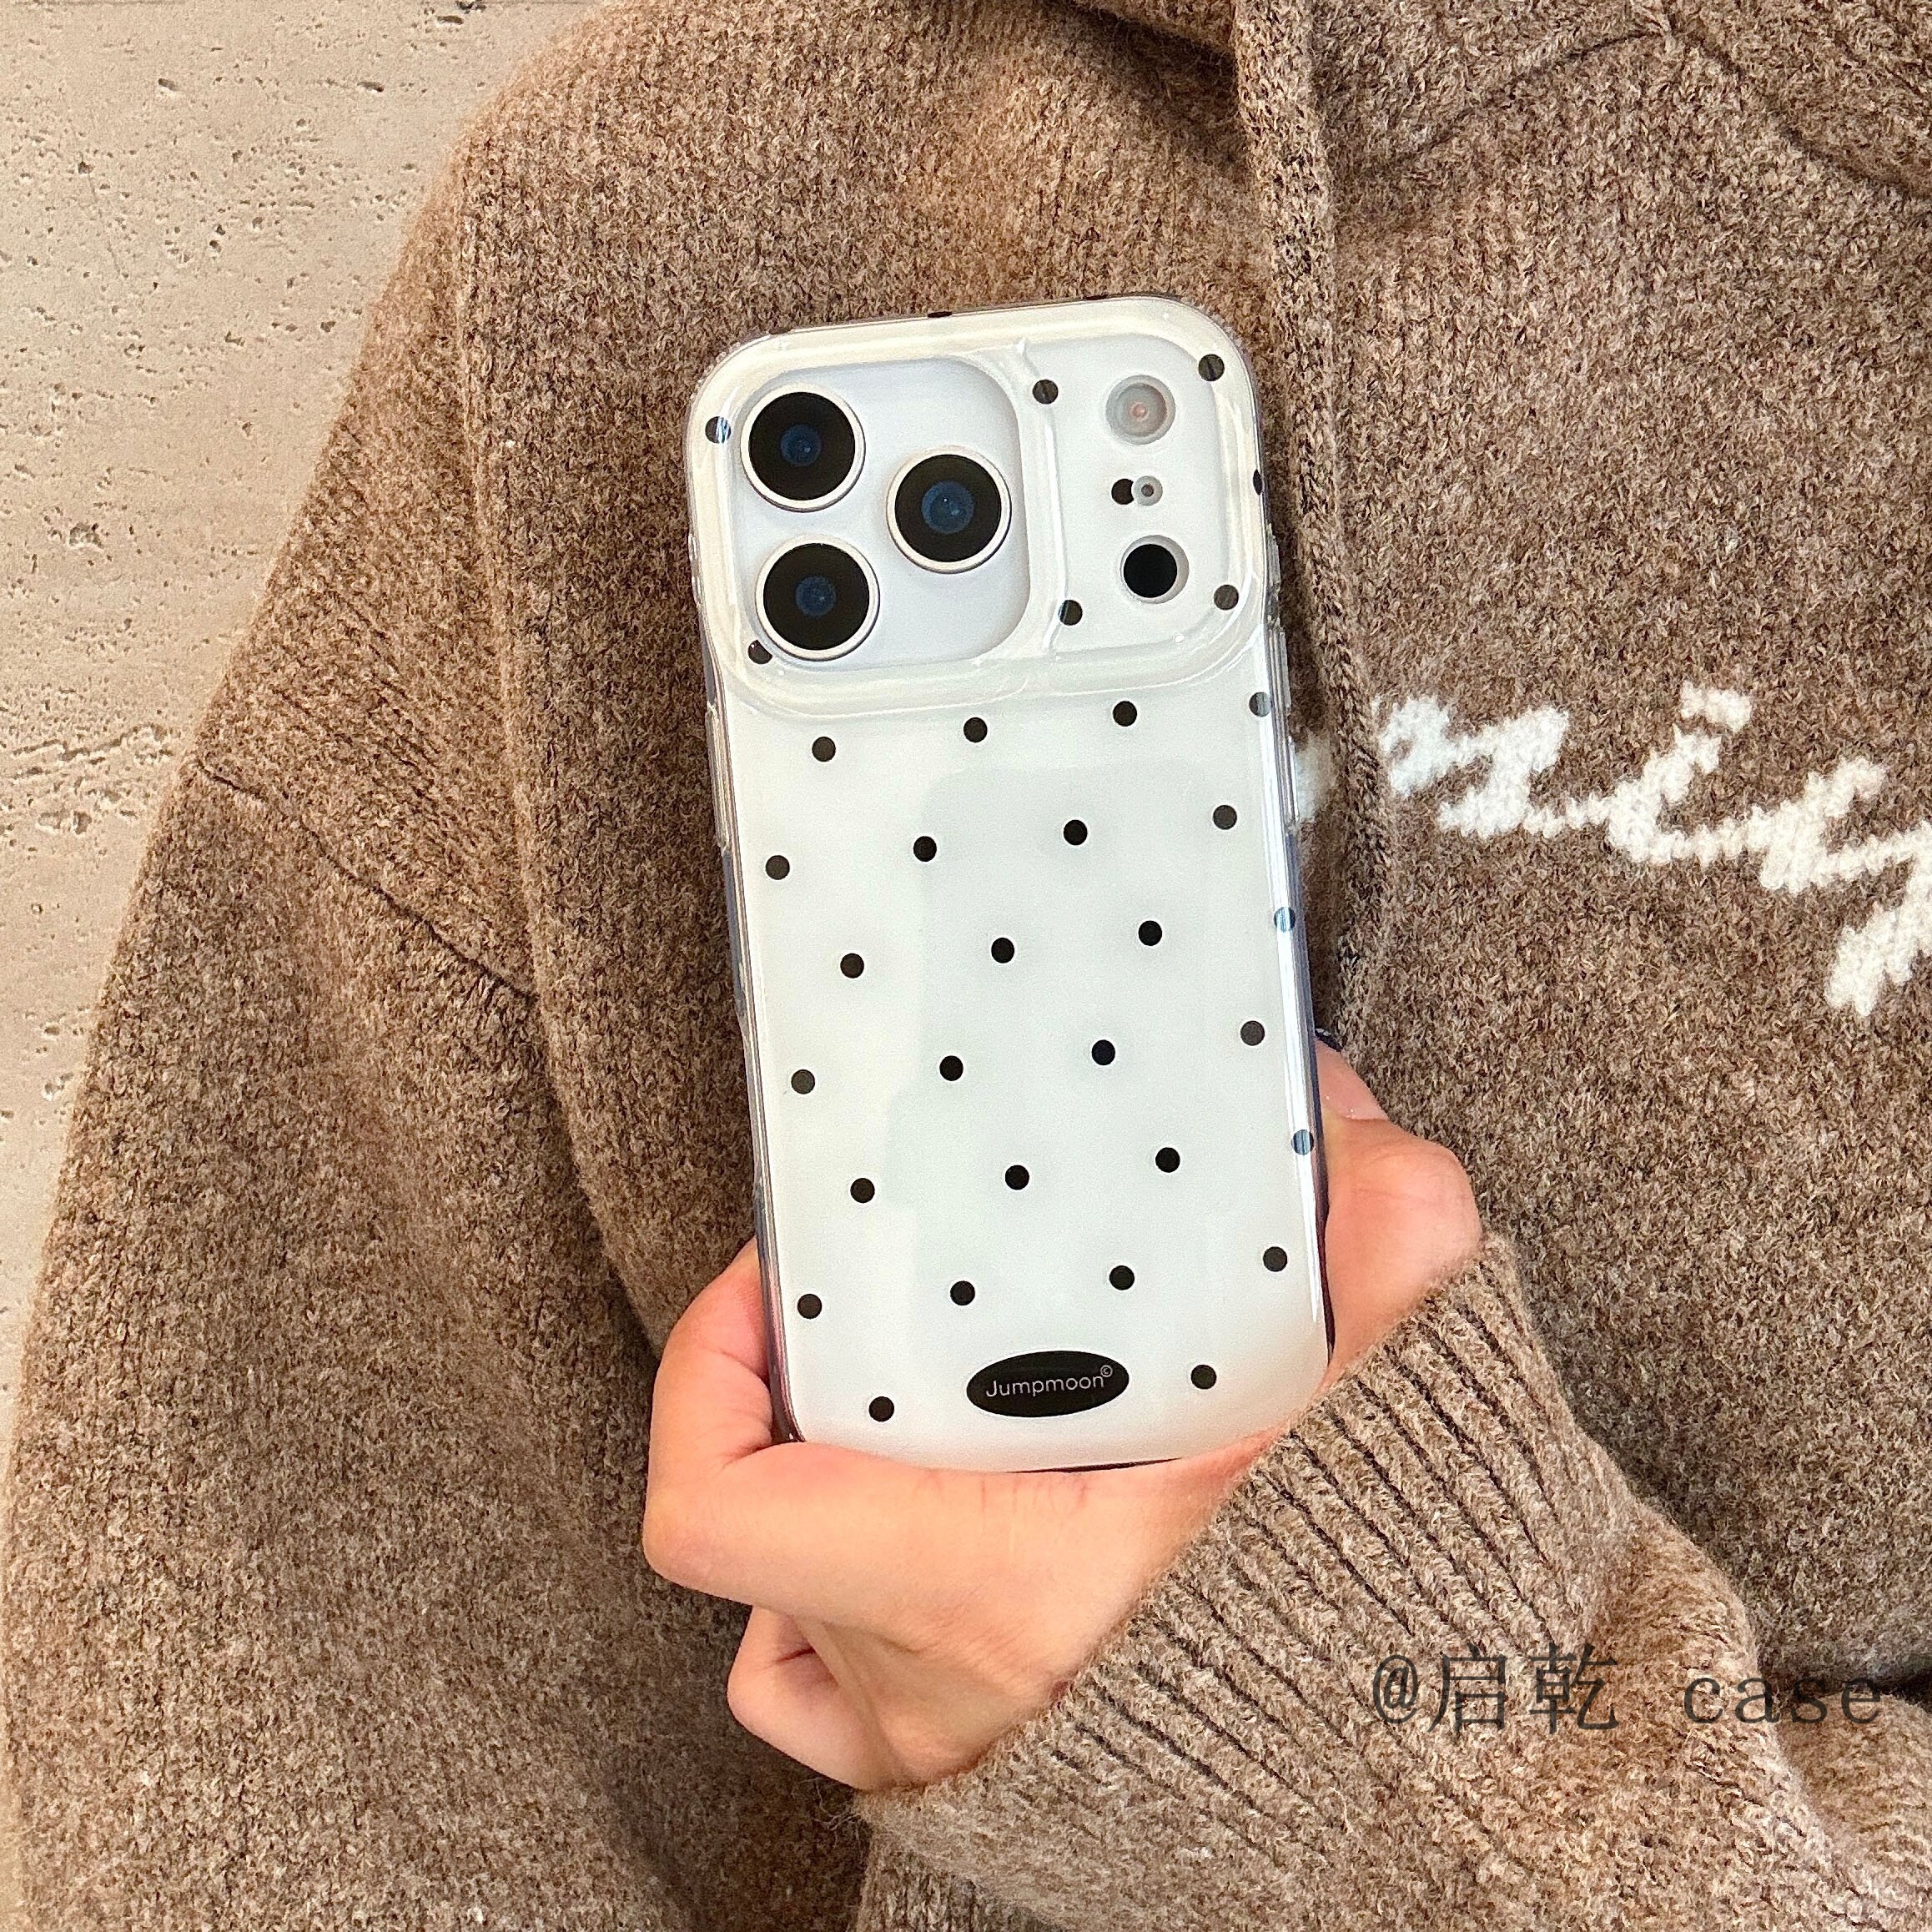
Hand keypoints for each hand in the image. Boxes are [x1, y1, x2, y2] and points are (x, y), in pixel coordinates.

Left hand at [642, 1046, 1479, 1790]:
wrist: (1403, 1823)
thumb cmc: (1354, 1660)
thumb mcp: (1368, 1439)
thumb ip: (1385, 1273)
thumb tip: (1371, 1153)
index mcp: (979, 1591)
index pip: (721, 1504)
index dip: (706, 1371)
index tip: (772, 1280)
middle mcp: (929, 1683)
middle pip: (767, 1518)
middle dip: (801, 1394)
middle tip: (877, 1306)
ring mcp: (936, 1742)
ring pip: (789, 1606)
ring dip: (818, 1496)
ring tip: (890, 1406)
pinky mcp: (975, 1779)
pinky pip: (830, 1697)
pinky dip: (838, 1615)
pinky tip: (908, 1542)